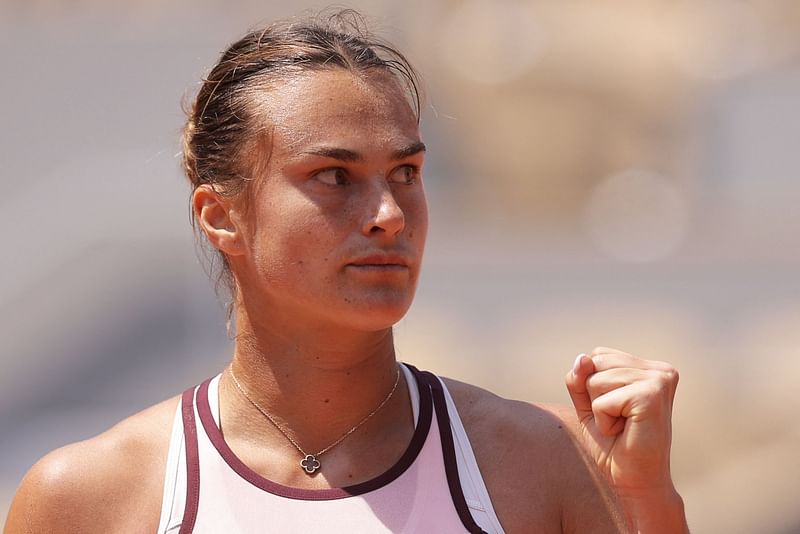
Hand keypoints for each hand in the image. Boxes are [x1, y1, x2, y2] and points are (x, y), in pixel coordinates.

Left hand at [564, 347, 678, 492]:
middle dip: (594, 395)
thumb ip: (580, 378)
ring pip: (594, 380)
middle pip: (594, 362)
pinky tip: (624, 432)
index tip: (616, 409)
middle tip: (619, 420)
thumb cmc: (613, 444)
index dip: (592, 386)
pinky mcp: (651, 395)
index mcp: (650, 367)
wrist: (635, 482)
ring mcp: (659, 380)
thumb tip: (582, 358)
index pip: (597, 355)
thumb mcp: (588, 403)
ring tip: (622, 426)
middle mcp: (660, 370)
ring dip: (599, 410)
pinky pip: (601, 401)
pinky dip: (603, 421)